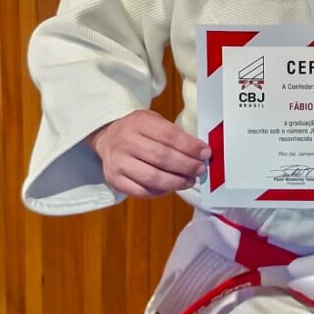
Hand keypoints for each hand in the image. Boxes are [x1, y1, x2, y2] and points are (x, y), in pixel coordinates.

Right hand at [87, 110, 210, 197]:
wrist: (107, 138)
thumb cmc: (138, 131)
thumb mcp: (154, 122)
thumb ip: (175, 135)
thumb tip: (200, 153)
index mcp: (138, 122)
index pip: (169, 135)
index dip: (190, 146)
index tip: (205, 153)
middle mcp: (125, 142)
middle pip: (162, 157)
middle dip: (186, 165)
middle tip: (200, 169)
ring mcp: (117, 163)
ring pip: (152, 177)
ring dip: (176, 181)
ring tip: (189, 180)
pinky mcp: (114, 180)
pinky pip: (142, 191)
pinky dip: (161, 191)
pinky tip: (171, 186)